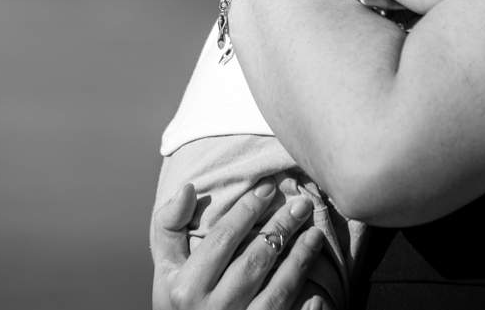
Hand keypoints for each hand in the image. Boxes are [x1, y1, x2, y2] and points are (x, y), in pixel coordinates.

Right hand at [152, 181, 328, 309]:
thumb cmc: (180, 299)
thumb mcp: (166, 265)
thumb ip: (170, 225)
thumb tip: (188, 189)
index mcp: (188, 287)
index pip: (223, 239)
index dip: (246, 210)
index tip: (267, 187)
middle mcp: (214, 309)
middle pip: (255, 261)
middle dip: (281, 228)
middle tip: (302, 204)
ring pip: (277, 292)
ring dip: (300, 261)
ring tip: (315, 234)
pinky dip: (306, 308)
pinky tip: (318, 289)